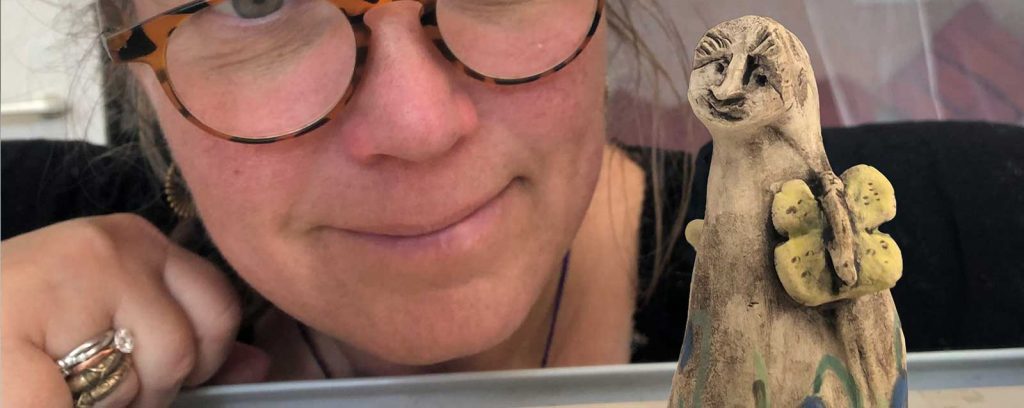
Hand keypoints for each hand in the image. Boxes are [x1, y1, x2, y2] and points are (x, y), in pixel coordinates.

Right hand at [2, 214, 262, 406]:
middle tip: (83, 382)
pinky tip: (33, 390)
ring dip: (106, 405)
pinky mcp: (17, 330)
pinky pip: (73, 406)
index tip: (145, 372)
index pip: (216, 309)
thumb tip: (256, 366)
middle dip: (144, 392)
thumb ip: (182, 339)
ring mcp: (63, 279)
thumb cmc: (13, 326)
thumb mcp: (104, 315)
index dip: (196, 360)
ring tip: (53, 382)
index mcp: (132, 240)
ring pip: (140, 383)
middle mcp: (107, 246)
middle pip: (182, 351)